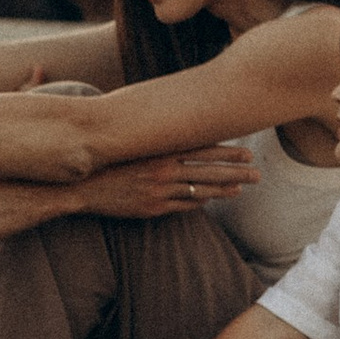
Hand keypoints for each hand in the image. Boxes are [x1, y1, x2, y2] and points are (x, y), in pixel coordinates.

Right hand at [76, 143, 257, 221]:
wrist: (82, 186)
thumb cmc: (108, 160)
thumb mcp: (133, 142)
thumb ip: (156, 138)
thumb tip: (178, 129)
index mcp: (161, 150)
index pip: (203, 150)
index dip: (228, 153)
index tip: (247, 153)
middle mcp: (164, 170)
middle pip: (209, 172)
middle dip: (236, 172)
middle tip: (257, 173)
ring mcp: (160, 191)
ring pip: (200, 192)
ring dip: (223, 190)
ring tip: (241, 189)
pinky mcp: (153, 209)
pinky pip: (183, 206)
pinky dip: (199, 203)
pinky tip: (211, 200)